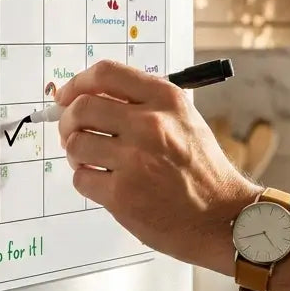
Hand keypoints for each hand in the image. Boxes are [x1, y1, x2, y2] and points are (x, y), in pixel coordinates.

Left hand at [55, 61, 259, 273]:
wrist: (222, 216)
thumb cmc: (201, 170)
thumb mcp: (184, 119)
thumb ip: (143, 103)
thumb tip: (91, 97)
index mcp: (165, 100)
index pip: (106, 74)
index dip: (77, 83)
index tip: (67, 95)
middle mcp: (150, 125)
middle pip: (82, 107)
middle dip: (67, 120)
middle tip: (70, 132)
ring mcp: (135, 161)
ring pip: (76, 144)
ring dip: (75, 152)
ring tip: (89, 160)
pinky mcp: (123, 195)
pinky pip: (81, 178)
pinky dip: (85, 179)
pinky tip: (103, 182)